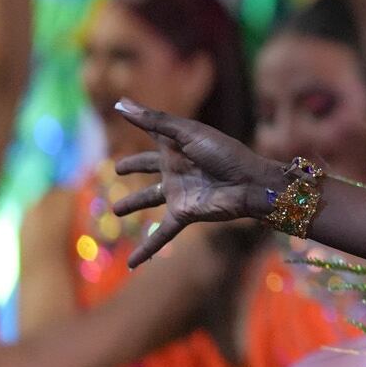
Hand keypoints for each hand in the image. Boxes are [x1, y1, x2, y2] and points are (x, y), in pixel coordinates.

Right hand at [110, 101, 287, 267]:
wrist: (249, 182)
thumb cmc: (223, 153)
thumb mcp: (187, 133)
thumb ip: (154, 121)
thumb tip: (120, 103)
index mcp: (177, 145)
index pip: (153, 133)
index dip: (141, 124)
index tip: (122, 115)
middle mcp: (175, 168)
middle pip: (148, 167)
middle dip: (134, 167)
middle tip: (117, 170)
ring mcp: (179, 192)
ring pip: (149, 198)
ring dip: (133, 203)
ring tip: (116, 210)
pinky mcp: (184, 213)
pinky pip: (161, 234)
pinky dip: (146, 248)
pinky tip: (132, 264)